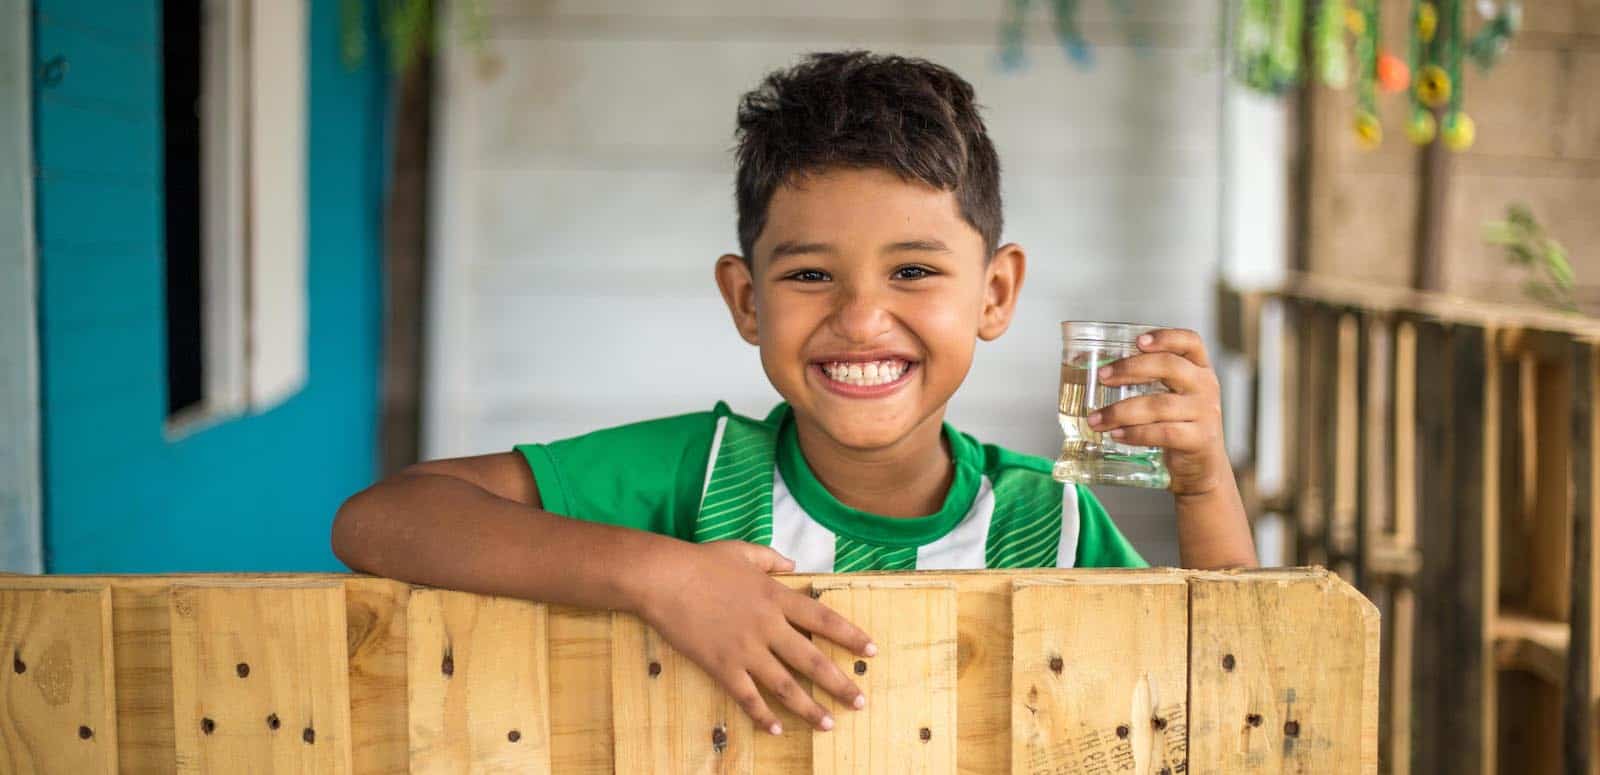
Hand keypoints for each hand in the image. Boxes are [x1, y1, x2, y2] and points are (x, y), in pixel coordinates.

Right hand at [635, 540, 875, 733]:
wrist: (664, 578)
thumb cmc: (702, 562)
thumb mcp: (742, 552)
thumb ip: (771, 559)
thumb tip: (793, 563)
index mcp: (775, 597)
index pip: (823, 619)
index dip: (849, 635)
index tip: (871, 650)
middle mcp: (767, 626)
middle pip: (811, 659)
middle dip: (839, 683)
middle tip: (860, 701)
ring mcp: (745, 649)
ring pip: (785, 685)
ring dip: (809, 707)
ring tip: (828, 723)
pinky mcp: (721, 666)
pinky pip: (746, 696)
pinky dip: (762, 715)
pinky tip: (776, 729)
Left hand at [1087, 328, 1227, 496]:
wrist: (1202, 467)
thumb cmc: (1180, 426)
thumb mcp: (1172, 397)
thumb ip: (1149, 381)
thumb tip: (1101, 373)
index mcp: (1199, 370)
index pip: (1190, 342)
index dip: (1165, 337)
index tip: (1138, 341)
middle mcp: (1205, 386)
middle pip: (1170, 366)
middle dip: (1130, 369)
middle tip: (1103, 377)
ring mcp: (1205, 413)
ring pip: (1160, 405)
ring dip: (1121, 411)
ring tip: (1097, 419)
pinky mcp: (1200, 439)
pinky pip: (1163, 433)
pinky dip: (1135, 434)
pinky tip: (1117, 435)